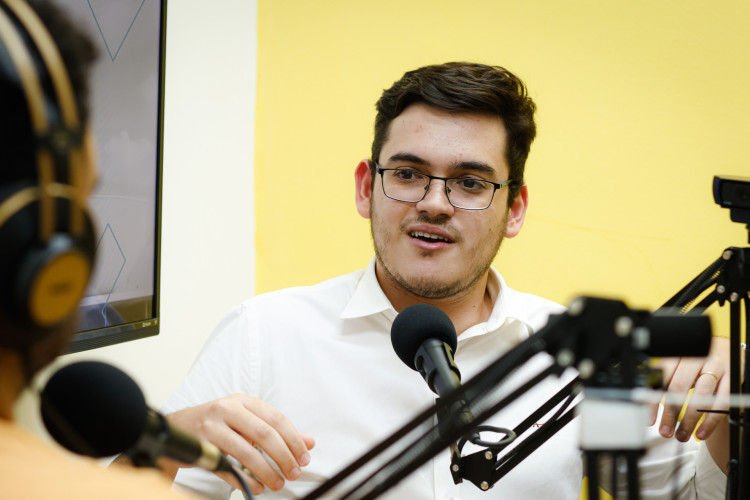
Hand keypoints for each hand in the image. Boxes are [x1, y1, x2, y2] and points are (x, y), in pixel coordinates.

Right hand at [166, 394, 314, 495]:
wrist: (174, 428)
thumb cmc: (214, 424)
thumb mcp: (245, 421)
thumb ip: (277, 431)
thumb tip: (309, 443)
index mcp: (242, 401)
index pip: (276, 418)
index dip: (294, 439)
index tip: (304, 457)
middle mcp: (226, 410)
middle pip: (264, 435)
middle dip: (283, 457)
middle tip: (293, 472)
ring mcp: (210, 428)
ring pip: (246, 452)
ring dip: (266, 472)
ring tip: (277, 483)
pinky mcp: (199, 448)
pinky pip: (227, 468)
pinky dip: (244, 480)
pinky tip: (256, 487)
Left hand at [648, 336, 729, 444]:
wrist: (725, 349)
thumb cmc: (695, 363)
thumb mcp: (677, 367)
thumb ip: (664, 381)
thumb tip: (646, 405)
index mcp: (677, 356)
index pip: (661, 378)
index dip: (653, 401)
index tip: (649, 420)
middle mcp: (696, 359)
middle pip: (679, 386)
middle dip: (671, 413)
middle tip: (665, 431)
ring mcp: (715, 367)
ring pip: (700, 396)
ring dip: (689, 420)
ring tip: (682, 435)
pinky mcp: (732, 378)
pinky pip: (721, 402)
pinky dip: (710, 420)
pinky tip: (702, 432)